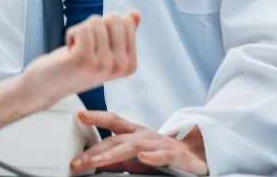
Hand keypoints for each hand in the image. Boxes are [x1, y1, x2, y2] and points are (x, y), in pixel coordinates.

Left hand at [20, 11, 140, 111]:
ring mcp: (103, 64)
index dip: (106, 26)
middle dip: (95, 25)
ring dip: (80, 31)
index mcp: (129, 64)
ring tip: (76, 49)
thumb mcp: (104, 50)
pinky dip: (71, 33)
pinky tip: (69, 50)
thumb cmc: (75, 64)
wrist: (48, 85)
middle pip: (114, 18)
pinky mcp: (84, 60)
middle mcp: (120, 66)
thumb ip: (122, 34)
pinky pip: (83, 28)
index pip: (127, 22)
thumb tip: (136, 14)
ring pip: (96, 22)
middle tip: (85, 45)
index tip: (97, 44)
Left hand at [70, 111, 207, 175]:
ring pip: (135, 146)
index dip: (97, 116)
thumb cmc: (163, 154)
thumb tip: (92, 161)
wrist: (199, 156)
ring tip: (96, 161)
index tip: (79, 115)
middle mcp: (146, 136)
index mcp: (136, 133)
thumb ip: (117, 158)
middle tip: (77, 161)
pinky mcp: (177, 158)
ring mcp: (161, 145)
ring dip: (114, 154)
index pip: (114, 121)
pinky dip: (153, 157)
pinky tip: (143, 158)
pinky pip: (164, 156)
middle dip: (95, 150)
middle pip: (117, 139)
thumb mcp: (137, 155)